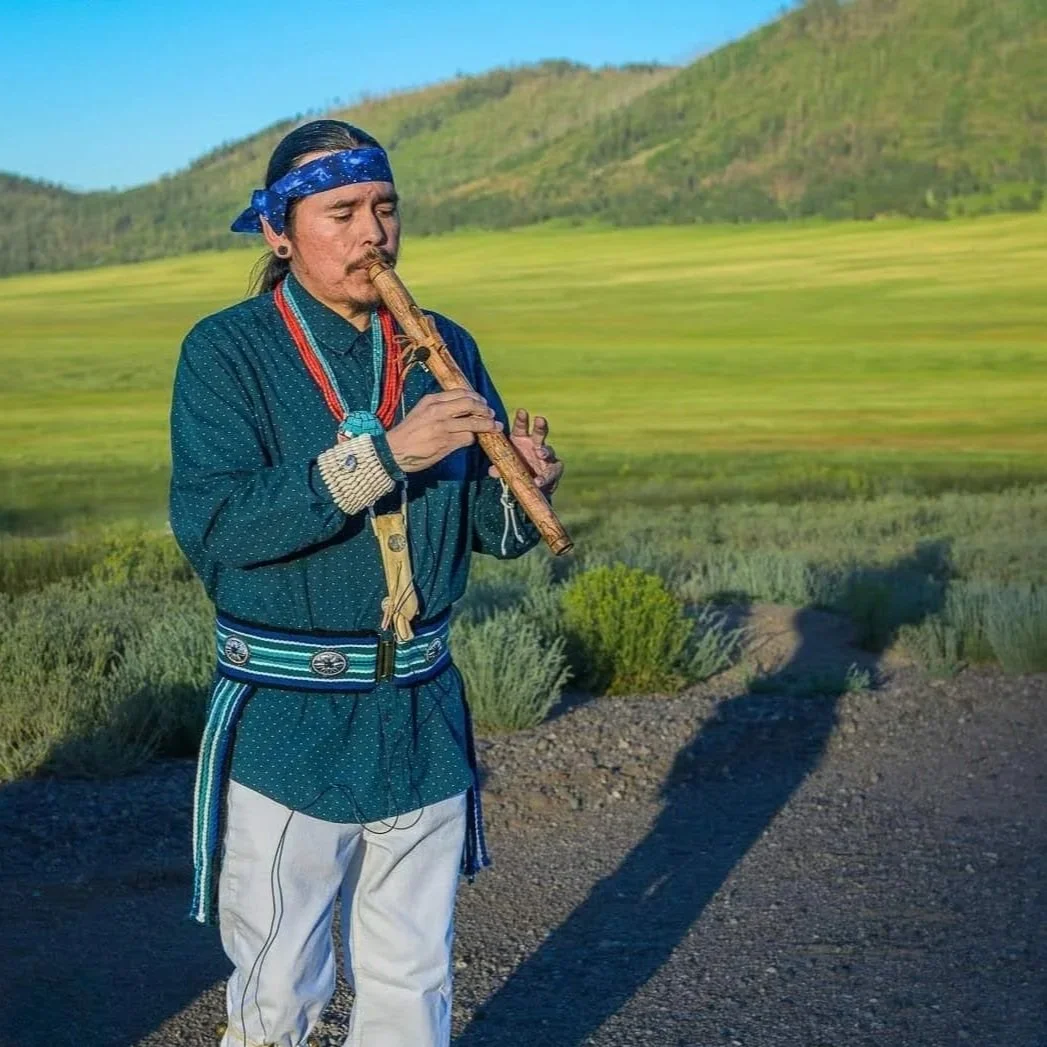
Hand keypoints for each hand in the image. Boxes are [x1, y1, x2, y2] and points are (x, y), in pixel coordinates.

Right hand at [386, 390, 502, 472]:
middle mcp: (439, 410)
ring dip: (487, 425)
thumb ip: (439, 407)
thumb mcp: (421, 412)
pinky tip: (475, 440)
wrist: (394, 450)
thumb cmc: (408, 432)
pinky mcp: (446, 442)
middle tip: (491, 413)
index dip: (476, 397)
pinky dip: (474, 438)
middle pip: (470, 404)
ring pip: (474, 422)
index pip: (461, 393)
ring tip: (494, 427)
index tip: (482, 402)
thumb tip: (460, 408)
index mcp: (432, 400)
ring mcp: (443, 426)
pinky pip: (468, 438)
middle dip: (484, 408)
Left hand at [489, 408, 562, 495]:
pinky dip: (545, 477)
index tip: (521, 411)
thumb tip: (492, 471)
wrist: (531, 485)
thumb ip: (500, 468)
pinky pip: (552, 472)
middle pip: (539, 433)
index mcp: (521, 440)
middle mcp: (535, 445)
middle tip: (539, 419)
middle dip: (540, 425)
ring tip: (540, 453)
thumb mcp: (506, 467)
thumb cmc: (517, 469)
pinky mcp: (553, 470)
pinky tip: (538, 481)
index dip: (521, 419)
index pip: (521, 427)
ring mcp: (546, 457)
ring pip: (548, 451)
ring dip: (544, 451)